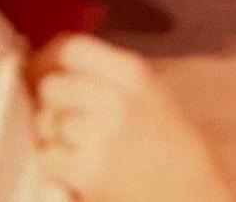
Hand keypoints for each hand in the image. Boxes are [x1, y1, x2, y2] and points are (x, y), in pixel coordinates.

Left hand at [29, 34, 234, 201]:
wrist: (193, 191)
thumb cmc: (167, 142)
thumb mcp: (145, 90)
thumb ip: (101, 72)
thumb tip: (45, 63)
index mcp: (131, 72)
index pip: (69, 48)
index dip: (46, 59)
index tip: (41, 71)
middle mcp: (114, 98)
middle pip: (50, 86)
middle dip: (51, 103)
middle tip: (67, 118)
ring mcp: (100, 136)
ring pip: (45, 122)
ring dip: (53, 135)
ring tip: (81, 145)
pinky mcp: (88, 171)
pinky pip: (48, 155)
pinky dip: (57, 164)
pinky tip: (80, 166)